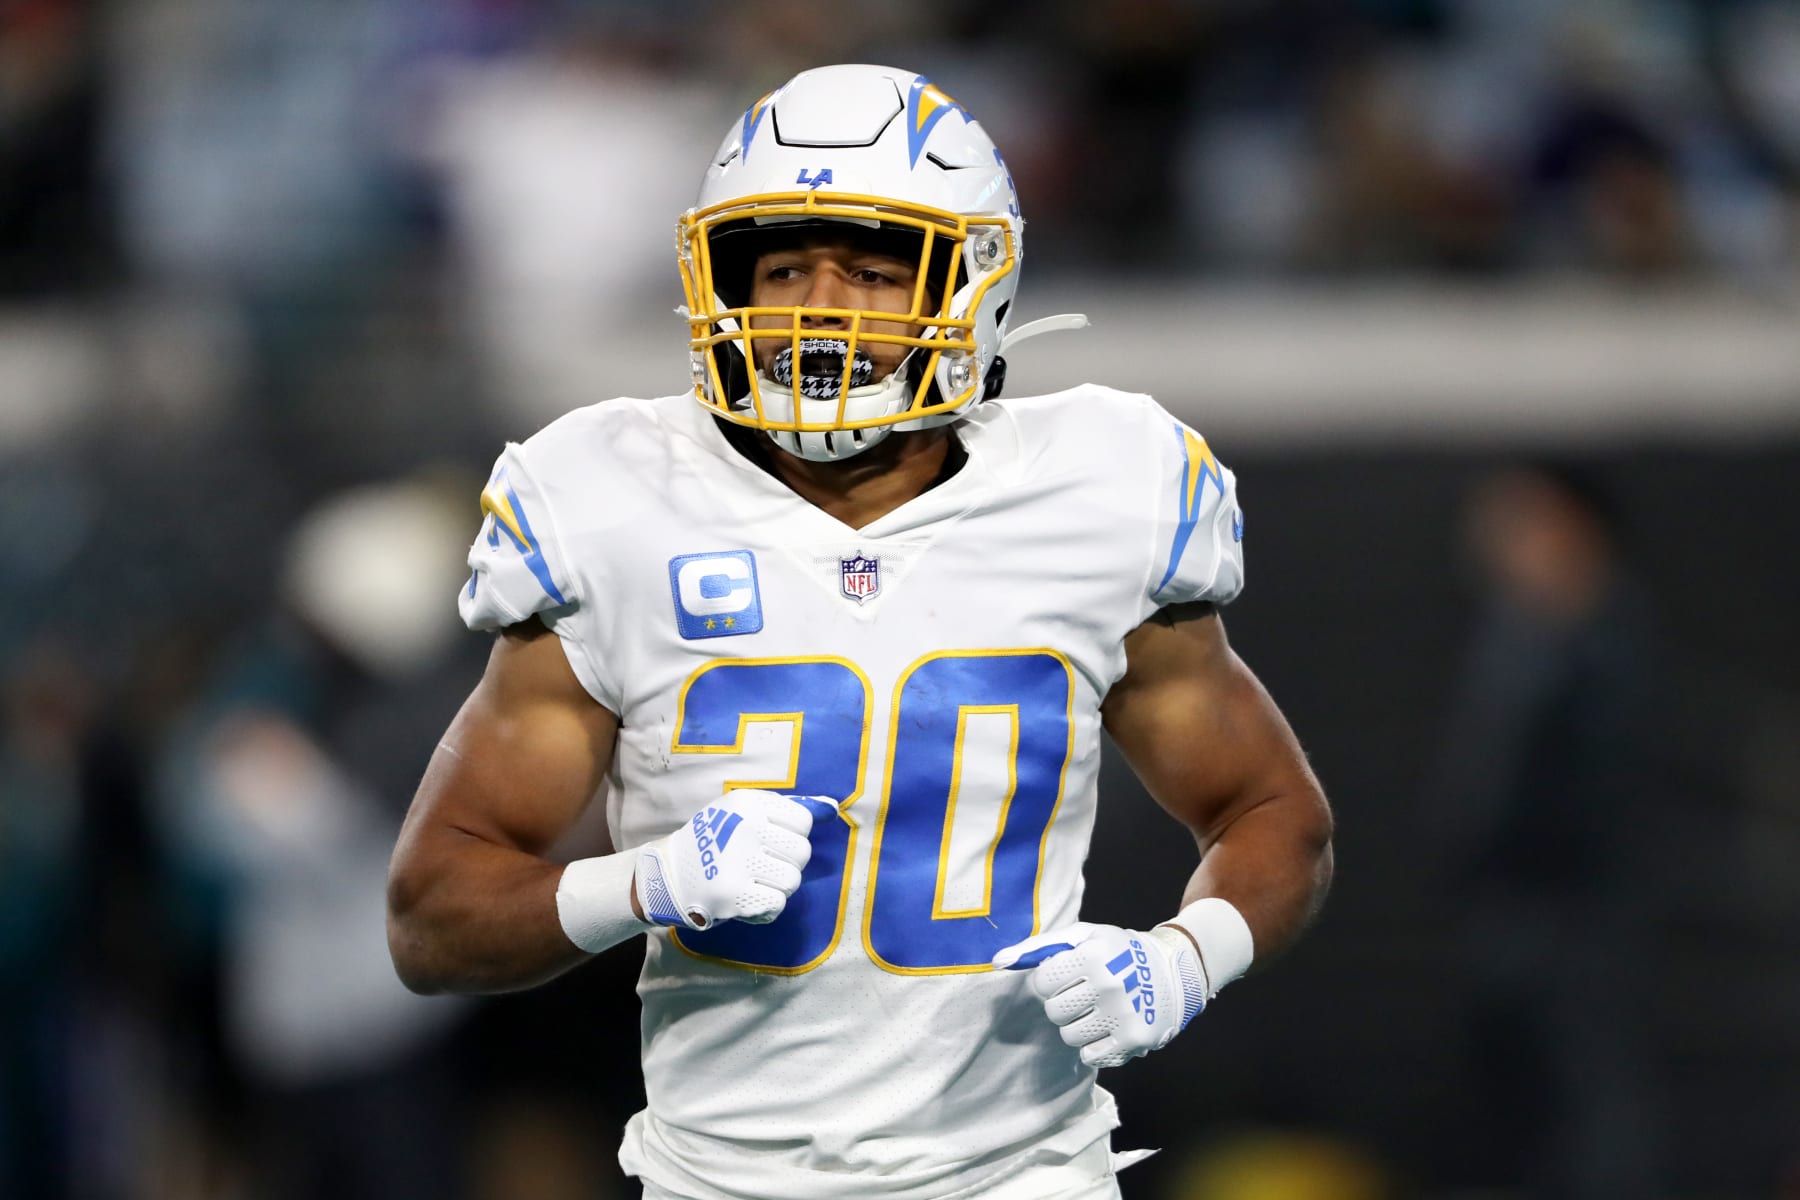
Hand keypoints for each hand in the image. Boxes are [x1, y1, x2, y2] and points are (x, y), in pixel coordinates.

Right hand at [634, 790, 833, 930]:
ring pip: (792, 880)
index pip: (802, 821)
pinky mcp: (734, 893)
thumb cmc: (715, 840)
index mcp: (749, 802)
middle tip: (762, 865)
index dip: (791, 836)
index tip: (769, 841)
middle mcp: (745, 827)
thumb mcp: (744, 812)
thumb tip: (832, 808)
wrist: (669, 873)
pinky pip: (777, 903)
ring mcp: (739, 861)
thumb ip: (789, 809)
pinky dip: (766, 907)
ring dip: (778, 887)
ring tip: (754, 882)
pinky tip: (749, 899)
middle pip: (802, 852)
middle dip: (787, 863)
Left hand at [993, 922, 1206, 1067]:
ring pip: (1069, 1036)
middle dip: (1062, 1004)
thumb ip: (1037, 947)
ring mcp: (1123, 1016)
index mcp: (1094, 956)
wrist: (1175, 972)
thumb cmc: (1119, 951)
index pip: (1043, 982)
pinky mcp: (1133, 1041)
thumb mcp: (1083, 936)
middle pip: (1054, 1011)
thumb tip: (997, 963)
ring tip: (1097, 1010)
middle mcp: (1109, 986)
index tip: (1066, 976)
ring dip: (1077, 1025)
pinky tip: (1108, 1027)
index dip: (1050, 981)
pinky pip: (1089, 1056)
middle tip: (1083, 994)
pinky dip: (1093, 1045)